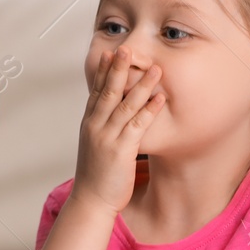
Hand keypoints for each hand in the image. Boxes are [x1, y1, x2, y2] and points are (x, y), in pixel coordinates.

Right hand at [73, 46, 162, 214]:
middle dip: (118, 69)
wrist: (91, 201)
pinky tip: (160, 98)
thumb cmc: (96, 176)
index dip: (104, 71)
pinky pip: (137, 126)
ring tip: (154, 68)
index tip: (110, 53)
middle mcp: (96, 127)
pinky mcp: (121, 151)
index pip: (97, 92)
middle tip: (126, 49)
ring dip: (141, 85)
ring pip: (125, 105)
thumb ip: (103, 128)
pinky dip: (149, 110)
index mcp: (89, 124)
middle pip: (108, 92)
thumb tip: (112, 116)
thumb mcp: (95, 146)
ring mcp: (107, 138)